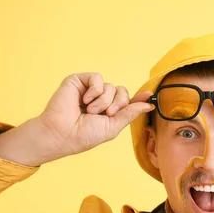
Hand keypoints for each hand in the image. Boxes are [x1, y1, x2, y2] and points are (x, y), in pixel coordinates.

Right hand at [0, 73, 153, 165]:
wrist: (63, 133)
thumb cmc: (85, 134)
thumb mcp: (114, 126)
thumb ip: (130, 113)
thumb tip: (149, 104)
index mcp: (109, 111)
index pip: (128, 101)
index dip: (139, 98)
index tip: (150, 95)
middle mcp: (101, 99)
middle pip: (123, 92)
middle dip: (118, 104)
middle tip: (107, 114)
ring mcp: (90, 90)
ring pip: (111, 86)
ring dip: (103, 101)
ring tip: (90, 111)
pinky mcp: (79, 81)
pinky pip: (98, 78)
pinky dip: (95, 90)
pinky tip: (85, 100)